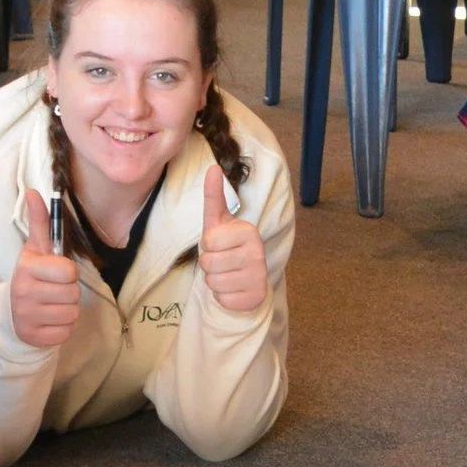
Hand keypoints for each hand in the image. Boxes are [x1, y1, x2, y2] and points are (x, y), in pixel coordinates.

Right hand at [10, 188, 83, 348]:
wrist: (12, 314)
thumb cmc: (32, 277)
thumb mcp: (34, 250)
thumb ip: (39, 222)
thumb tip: (34, 191)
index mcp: (27, 269)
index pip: (69, 272)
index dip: (68, 273)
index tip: (56, 274)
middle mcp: (24, 293)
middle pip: (73, 294)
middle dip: (68, 292)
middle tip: (53, 291)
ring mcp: (27, 317)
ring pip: (72, 314)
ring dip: (67, 310)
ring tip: (52, 305)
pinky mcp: (34, 337)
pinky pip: (66, 332)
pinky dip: (62, 328)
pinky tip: (49, 321)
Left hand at [199, 166, 267, 312]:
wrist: (247, 278)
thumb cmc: (227, 247)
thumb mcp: (218, 222)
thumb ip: (214, 196)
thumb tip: (213, 167)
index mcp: (248, 231)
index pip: (208, 242)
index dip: (208, 246)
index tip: (220, 245)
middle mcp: (257, 252)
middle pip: (208, 263)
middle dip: (209, 265)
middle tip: (222, 262)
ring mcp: (258, 276)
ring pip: (214, 282)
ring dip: (214, 281)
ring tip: (227, 274)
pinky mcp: (255, 297)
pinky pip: (222, 299)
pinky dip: (223, 297)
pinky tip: (234, 288)